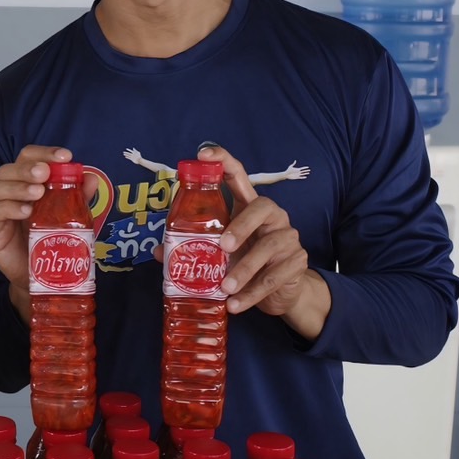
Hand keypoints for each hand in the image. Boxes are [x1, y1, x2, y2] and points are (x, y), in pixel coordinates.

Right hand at [0, 145, 97, 285]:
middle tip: (44, 173)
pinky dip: (9, 208)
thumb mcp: (72, 218)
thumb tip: (91, 178)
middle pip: (6, 170)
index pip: (27, 158)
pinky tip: (27, 212)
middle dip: (26, 168)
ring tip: (37, 193)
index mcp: (25, 184)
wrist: (44, 279)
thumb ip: (79, 198)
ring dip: (16, 186)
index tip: (64, 156)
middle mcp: (7, 194)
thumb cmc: (53, 243)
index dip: (43, 153)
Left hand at [197, 145, 331, 338]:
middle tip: (222, 247)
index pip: (238, 176)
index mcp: (249, 207)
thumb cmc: (246, 263)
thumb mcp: (220, 254)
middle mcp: (272, 217)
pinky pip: (274, 277)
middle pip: (261, 206)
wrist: (282, 292)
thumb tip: (160, 252)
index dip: (223, 160)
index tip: (203, 154)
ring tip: (226, 287)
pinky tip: (236, 304)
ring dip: (244, 269)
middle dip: (241, 226)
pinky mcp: (297, 262)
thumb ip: (195, 248)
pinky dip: (252, 293)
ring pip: (268, 247)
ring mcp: (288, 238)